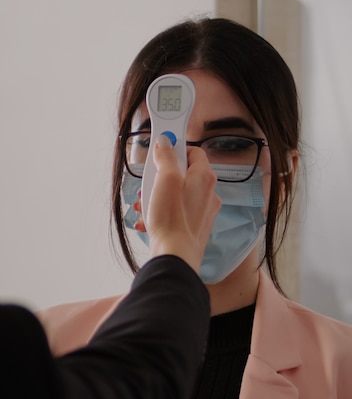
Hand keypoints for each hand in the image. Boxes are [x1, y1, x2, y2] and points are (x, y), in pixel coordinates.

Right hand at [135, 135, 220, 273]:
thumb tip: (166, 142)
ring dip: (157, 195)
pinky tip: (147, 219)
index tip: (160, 149)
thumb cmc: (171, 219)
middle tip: (148, 182)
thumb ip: (166, 157)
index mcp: (204, 177)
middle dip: (160, 176)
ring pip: (177, 193)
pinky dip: (161, 211)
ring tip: (143, 204)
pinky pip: (176, 211)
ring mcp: (202, 211)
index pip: (193, 151)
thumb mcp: (164, 179)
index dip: (175, 148)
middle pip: (183, 173)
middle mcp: (208, 193)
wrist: (174, 256)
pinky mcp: (195, 226)